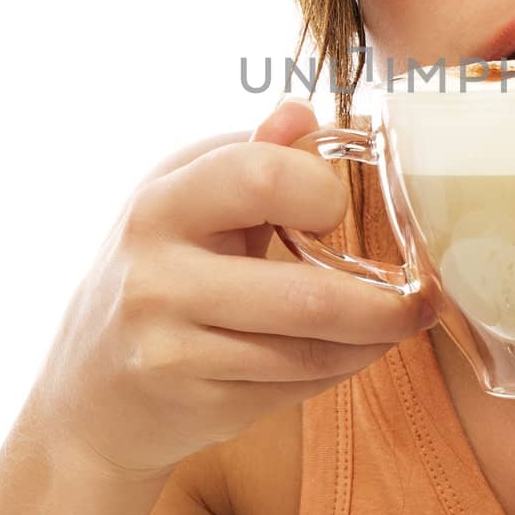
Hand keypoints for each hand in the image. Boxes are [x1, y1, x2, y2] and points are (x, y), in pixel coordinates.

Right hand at [28, 98, 435, 481]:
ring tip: (399, 324)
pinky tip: (352, 352)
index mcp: (163, 202)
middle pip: (306, 295)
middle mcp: (158, 276)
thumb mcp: (184, 202)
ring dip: (372, 341)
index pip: (262, 176)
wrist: (90, 394)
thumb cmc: (159, 274)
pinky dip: (339, 369)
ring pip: (310, 351)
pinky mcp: (193, 403)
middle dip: (385, 303)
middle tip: (424, 297)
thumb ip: (248, 156)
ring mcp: (172, 347)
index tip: (336, 207)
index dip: (321, 191)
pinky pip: (294, 386)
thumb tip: (303, 112)